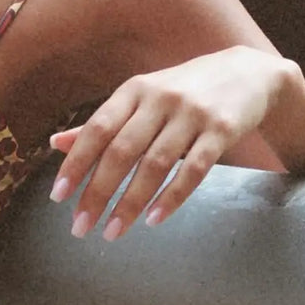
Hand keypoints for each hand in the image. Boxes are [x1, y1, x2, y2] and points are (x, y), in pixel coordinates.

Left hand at [47, 46, 295, 239]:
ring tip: (113, 231)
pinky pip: (194, 169)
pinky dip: (172, 197)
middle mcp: (159, 99)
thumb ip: (102, 122)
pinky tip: (154, 220)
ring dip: (131, 202)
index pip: (97, 129)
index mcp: (133, 91)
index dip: (76, 163)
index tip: (58, 196)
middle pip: (122, 151)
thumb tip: (55, 143)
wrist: (248, 73)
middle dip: (98, 192)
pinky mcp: (221, 130)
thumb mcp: (141, 97)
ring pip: (155, 164)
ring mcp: (192, 114)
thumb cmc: (183, 90)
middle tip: (80, 226)